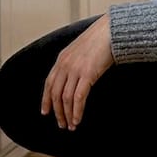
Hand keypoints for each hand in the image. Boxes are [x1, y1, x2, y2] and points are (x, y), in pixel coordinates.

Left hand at [42, 14, 114, 130]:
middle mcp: (65, 64)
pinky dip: (77, 111)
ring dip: (67, 114)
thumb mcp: (80, 50)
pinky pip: (78, 98)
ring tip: (71, 125)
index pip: (48, 83)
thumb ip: (73, 63)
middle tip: (61, 124)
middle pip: (55, 94)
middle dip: (57, 112)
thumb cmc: (99, 40)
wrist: (110, 31)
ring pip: (65, 98)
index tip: (45, 112)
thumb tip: (73, 78)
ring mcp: (75, 69)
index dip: (46, 99)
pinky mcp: (87, 74)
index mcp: (61, 59)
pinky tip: (78, 119)